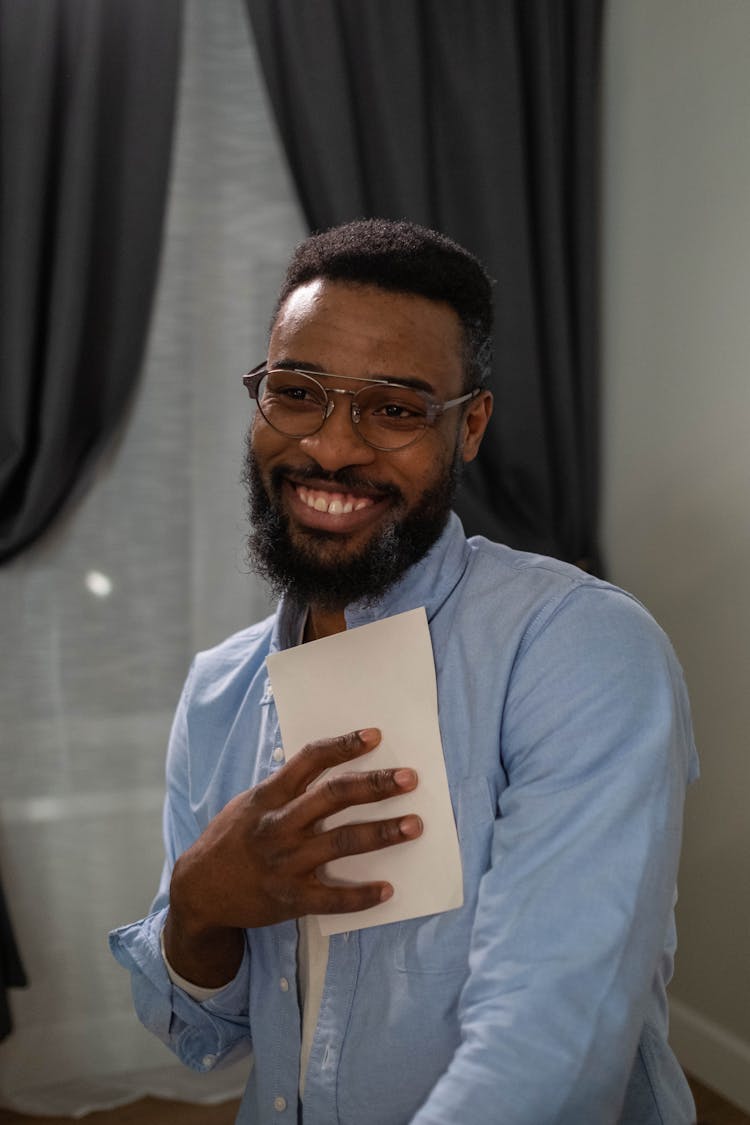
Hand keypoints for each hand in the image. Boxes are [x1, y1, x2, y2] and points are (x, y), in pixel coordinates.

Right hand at [164, 728, 420, 984]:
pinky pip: (332, 898)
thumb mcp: (249, 804)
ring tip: (413, 825)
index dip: (343, 746)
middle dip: (375, 786)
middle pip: (334, 797)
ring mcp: (286, 863)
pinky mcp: (290, 898)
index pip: (310, 760)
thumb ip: (285, 789)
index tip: (375, 736)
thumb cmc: (230, 840)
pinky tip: (388, 889)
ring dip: (382, 833)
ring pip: (342, 842)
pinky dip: (362, 895)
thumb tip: (331, 769)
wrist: (199, 891)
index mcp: (269, 796)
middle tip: (409, 778)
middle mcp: (279, 825)